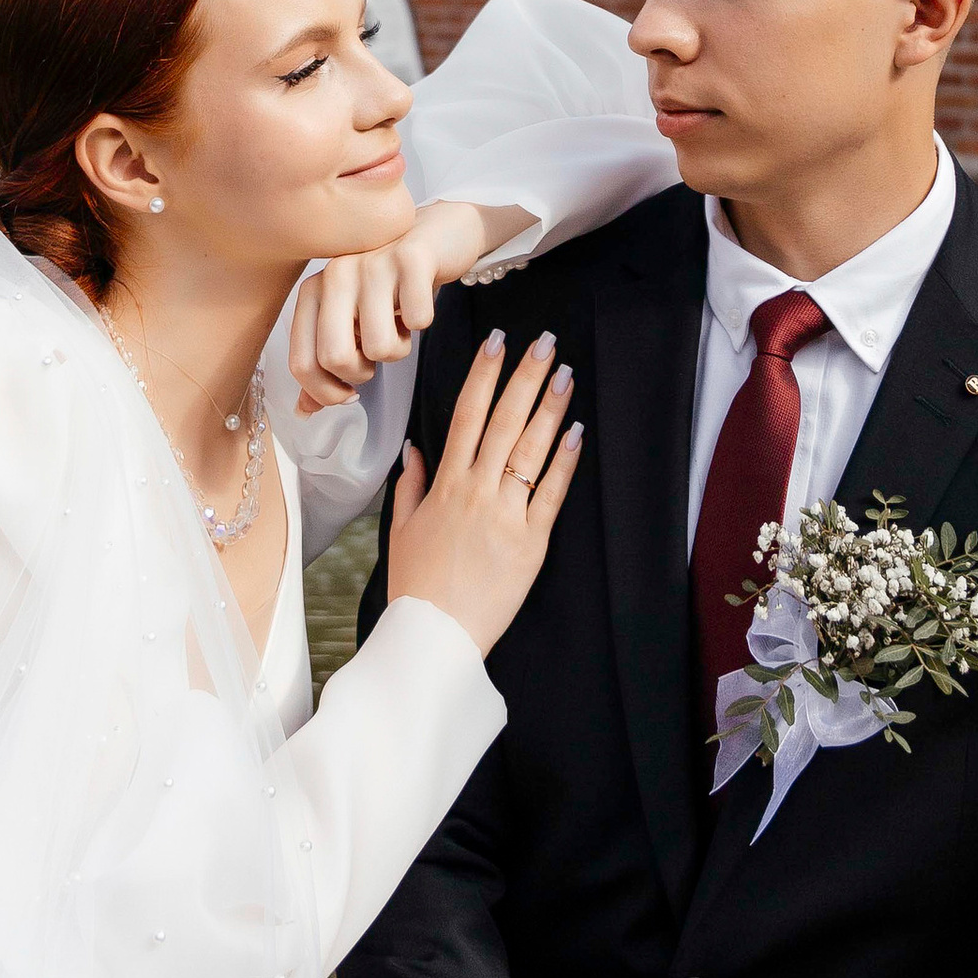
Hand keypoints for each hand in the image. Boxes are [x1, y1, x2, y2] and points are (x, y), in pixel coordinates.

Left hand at [289, 201, 524, 411]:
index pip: (302, 364)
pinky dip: (423, 321)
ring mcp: (372, 263)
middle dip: (363, 374)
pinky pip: (418, 320)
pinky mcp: (412, 257)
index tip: (350, 392)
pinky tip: (420, 300)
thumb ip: (324, 364)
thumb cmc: (388, 287)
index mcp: (313, 292)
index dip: (327, 392)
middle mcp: (335, 273)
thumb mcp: (351, 323)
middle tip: (376, 355)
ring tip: (400, 322)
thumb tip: (304, 411)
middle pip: (336, 359)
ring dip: (399, 348)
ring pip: (380, 347)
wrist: (436, 235)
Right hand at [385, 330, 581, 655]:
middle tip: (545, 341)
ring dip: (550, 408)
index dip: (484, 375)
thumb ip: (411, 486)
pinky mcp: (531, 543)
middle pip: (505, 421)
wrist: (435, 635)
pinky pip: (551, 494)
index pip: (466, 415)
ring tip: (565, 374)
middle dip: (525, 377)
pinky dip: (564, 462)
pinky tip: (576, 431)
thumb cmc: (417, 586)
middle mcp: (476, 490)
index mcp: (445, 484)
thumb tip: (415, 449)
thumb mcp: (402, 531)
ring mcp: (506, 515)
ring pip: (531, 449)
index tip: (497, 342)